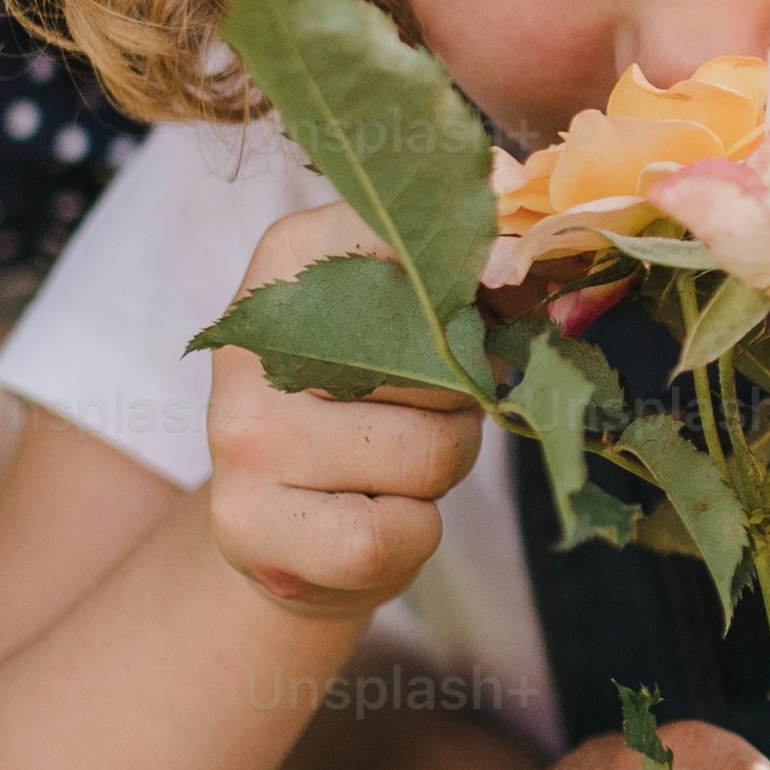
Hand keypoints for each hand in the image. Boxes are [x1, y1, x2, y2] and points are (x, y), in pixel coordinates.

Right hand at [206, 204, 484, 617]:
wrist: (278, 529)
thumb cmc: (366, 408)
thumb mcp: (411, 323)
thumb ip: (473, 282)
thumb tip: (525, 258)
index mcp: (292, 258)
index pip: (406, 233)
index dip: (479, 267)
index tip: (509, 279)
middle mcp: (254, 342)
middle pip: (441, 359)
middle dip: (464, 398)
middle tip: (422, 411)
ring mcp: (244, 435)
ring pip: (430, 454)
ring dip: (443, 470)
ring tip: (393, 467)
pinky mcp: (249, 524)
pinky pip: (396, 534)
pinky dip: (413, 536)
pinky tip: (374, 521)